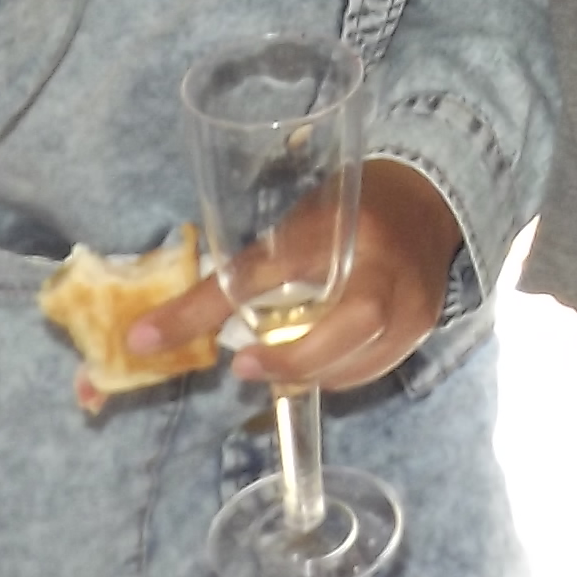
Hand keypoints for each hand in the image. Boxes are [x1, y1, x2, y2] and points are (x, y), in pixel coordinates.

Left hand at [130, 158, 464, 394]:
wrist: (426, 202)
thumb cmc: (344, 211)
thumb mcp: (291, 225)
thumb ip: (246, 271)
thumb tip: (159, 327)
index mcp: (337, 223)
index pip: (264, 267)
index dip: (206, 306)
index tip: (150, 337)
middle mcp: (382, 262)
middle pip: (347, 321)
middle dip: (290, 356)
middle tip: (242, 365)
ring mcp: (410, 298)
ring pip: (356, 356)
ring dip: (305, 371)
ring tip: (273, 363)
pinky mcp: (422, 326)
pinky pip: (370, 368)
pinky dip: (334, 373)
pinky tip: (316, 361)